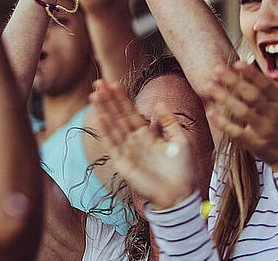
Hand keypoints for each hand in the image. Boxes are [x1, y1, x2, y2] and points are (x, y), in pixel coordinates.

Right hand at [89, 80, 196, 209]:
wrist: (180, 195)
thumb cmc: (183, 170)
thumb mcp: (181, 141)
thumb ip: (169, 122)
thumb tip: (160, 103)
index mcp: (146, 135)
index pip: (130, 113)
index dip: (122, 99)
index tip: (114, 84)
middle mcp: (134, 141)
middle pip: (118, 116)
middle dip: (108, 100)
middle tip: (98, 82)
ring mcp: (127, 152)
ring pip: (112, 127)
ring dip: (103, 110)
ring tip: (94, 95)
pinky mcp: (123, 164)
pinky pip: (112, 145)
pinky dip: (105, 132)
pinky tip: (99, 118)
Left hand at [206, 51, 277, 171]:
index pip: (266, 85)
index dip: (252, 74)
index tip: (237, 63)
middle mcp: (274, 114)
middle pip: (253, 96)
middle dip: (235, 82)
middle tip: (216, 69)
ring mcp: (264, 130)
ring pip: (243, 112)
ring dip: (225, 99)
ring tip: (209, 86)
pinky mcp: (254, 143)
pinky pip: (237, 132)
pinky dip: (224, 123)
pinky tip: (211, 112)